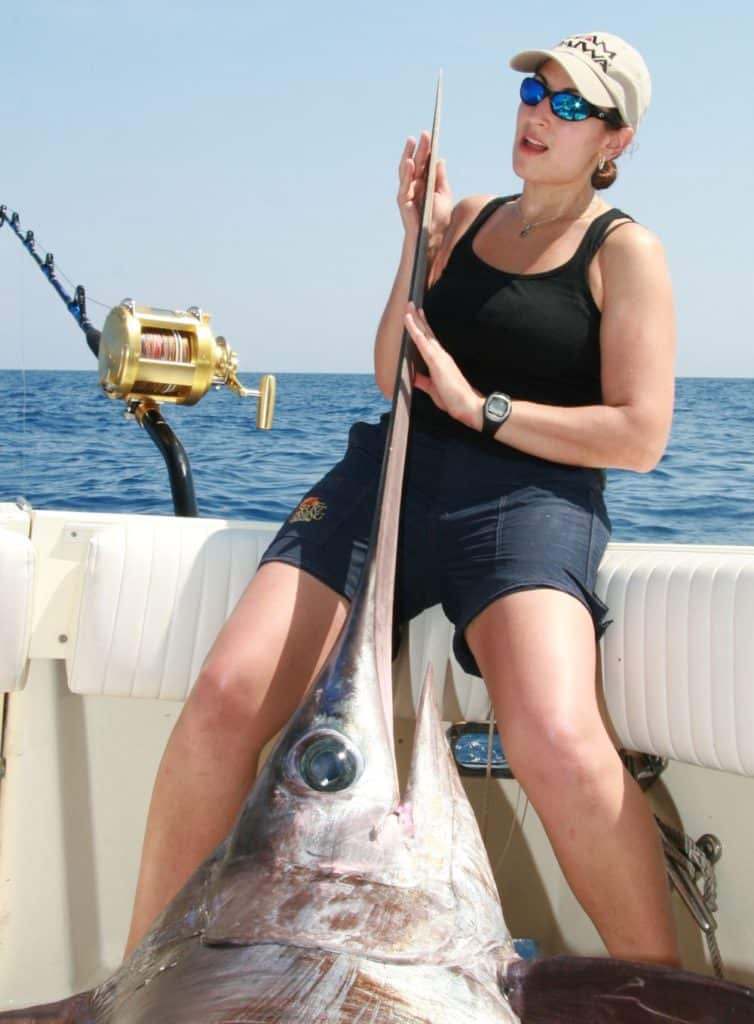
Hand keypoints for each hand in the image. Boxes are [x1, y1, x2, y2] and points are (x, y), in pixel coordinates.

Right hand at [397, 133, 452, 242]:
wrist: (433, 238)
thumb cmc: (438, 219)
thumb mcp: (443, 194)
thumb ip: (440, 178)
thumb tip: (439, 159)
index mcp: (423, 184)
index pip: (423, 163)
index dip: (425, 150)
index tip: (429, 135)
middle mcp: (414, 187)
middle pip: (416, 164)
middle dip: (419, 149)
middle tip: (424, 134)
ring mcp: (407, 194)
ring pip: (406, 171)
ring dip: (409, 156)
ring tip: (413, 142)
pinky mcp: (404, 202)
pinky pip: (404, 185)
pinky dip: (406, 173)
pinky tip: (409, 162)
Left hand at [404, 304, 482, 429]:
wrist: (468, 406)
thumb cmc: (453, 399)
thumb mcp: (433, 389)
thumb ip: (423, 381)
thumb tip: (412, 376)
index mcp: (441, 361)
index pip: (430, 341)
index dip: (423, 328)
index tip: (418, 316)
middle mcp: (441, 355)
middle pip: (427, 333)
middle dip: (418, 319)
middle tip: (411, 305)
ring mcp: (439, 356)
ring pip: (424, 333)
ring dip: (415, 320)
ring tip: (408, 306)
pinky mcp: (436, 360)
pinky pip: (421, 341)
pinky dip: (414, 329)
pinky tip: (408, 320)